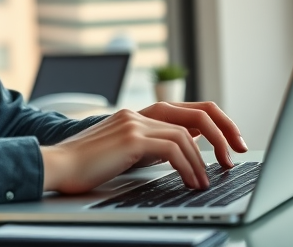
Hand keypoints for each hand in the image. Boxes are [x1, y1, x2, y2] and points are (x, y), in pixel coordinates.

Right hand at [40, 102, 246, 194]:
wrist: (56, 166)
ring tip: (207, 180)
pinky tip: (191, 181)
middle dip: (224, 133)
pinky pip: (173, 148)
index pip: (189, 109)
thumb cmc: (86, 166)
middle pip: (197, 113)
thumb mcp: (126, 152)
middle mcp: (140, 113)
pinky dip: (188, 166)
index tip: (232, 142)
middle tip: (236, 155)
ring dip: (203, 160)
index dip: (217, 123)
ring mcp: (135, 123)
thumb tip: (185, 151)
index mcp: (140, 115)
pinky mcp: (131, 138)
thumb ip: (152, 146)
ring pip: (187, 134)